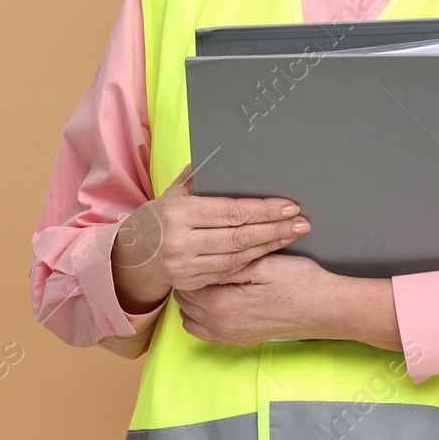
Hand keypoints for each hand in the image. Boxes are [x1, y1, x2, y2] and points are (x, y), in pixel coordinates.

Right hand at [111, 163, 310, 294]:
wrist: (136, 250)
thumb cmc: (163, 213)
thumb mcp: (176, 190)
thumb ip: (201, 175)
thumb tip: (231, 155)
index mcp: (179, 214)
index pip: (231, 212)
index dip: (263, 210)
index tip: (290, 206)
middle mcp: (181, 242)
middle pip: (239, 237)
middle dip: (274, 229)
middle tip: (302, 222)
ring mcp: (185, 267)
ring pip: (238, 257)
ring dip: (269, 245)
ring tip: (293, 234)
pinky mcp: (190, 284)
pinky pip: (229, 271)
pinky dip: (253, 260)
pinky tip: (271, 249)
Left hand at [174, 253, 337, 345]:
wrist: (325, 309)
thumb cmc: (299, 283)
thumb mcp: (263, 263)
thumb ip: (228, 264)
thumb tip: (202, 258)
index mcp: (221, 304)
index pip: (187, 282)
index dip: (194, 262)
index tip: (203, 250)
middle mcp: (220, 326)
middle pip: (185, 300)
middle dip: (191, 279)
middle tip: (207, 259)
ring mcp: (229, 336)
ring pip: (190, 317)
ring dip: (194, 298)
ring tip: (211, 279)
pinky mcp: (239, 339)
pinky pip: (203, 332)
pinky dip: (201, 316)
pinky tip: (217, 299)